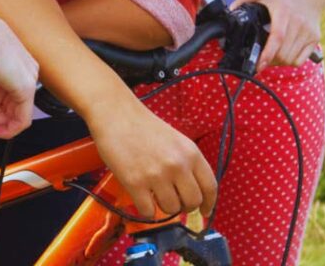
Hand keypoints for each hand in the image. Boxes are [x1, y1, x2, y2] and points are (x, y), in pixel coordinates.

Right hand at [88, 97, 216, 219]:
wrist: (115, 112)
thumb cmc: (142, 125)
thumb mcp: (175, 140)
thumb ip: (186, 164)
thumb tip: (192, 195)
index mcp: (190, 152)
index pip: (210, 187)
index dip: (208, 203)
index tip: (203, 211)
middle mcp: (177, 165)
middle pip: (192, 202)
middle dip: (183, 205)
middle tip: (173, 199)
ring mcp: (156, 175)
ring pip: (171, 209)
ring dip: (162, 206)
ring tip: (153, 191)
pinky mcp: (135, 183)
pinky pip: (148, 212)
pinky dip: (145, 209)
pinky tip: (140, 196)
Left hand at [233, 0, 324, 69]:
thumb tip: (231, 13)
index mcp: (283, 11)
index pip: (277, 37)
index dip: (268, 54)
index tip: (259, 64)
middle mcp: (298, 23)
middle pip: (283, 53)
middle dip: (269, 60)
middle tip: (259, 58)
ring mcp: (308, 32)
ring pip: (291, 59)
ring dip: (278, 62)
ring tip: (269, 56)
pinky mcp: (315, 38)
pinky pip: (301, 60)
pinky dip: (289, 62)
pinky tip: (282, 54)